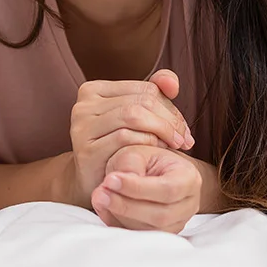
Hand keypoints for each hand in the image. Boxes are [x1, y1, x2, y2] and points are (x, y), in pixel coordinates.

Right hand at [67, 69, 193, 207]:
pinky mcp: (86, 150)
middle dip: (169, 121)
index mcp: (94, 90)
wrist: (96, 184)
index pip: (145, 89)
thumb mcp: (136, 120)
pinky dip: (147, 143)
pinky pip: (124, 138)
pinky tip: (155, 154)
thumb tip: (172, 82)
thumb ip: (155, 95)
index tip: (183, 129)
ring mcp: (81, 127)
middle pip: (141, 102)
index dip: (170, 108)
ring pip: (133, 116)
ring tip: (174, 146)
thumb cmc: (119, 149)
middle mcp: (83, 105)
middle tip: (185, 140)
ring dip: (162, 131)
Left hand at [91, 144, 201, 233]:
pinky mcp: (160, 234)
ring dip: (119, 215)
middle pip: (159, 215)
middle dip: (126, 206)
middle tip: (100, 193)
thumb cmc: (148, 159)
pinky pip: (138, 235)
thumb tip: (116, 183)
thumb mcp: (139, 151)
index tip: (110, 179)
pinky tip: (103, 208)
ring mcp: (176, 223)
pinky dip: (117, 223)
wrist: (156, 172)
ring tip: (99, 198)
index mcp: (189, 179)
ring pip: (148, 229)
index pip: (167, 190)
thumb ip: (131, 163)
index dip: (138, 188)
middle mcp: (188, 205)